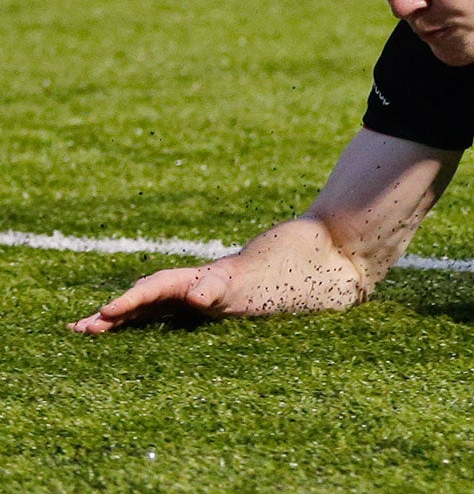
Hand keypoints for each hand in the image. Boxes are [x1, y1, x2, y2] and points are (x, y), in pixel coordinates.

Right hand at [71, 259, 240, 334]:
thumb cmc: (240, 282)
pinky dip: (118, 328)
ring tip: (78, 332)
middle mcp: (164, 290)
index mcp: (176, 281)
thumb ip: (213, 289)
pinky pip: (136, 321)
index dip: (126, 302)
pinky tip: (100, 337)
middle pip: (130, 302)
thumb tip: (198, 297)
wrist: (251, 281)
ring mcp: (162, 302)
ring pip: (129, 312)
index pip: (147, 291)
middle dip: (106, 314)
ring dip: (106, 322)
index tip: (105, 312)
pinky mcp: (164, 314)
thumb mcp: (229, 285)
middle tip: (81, 329)